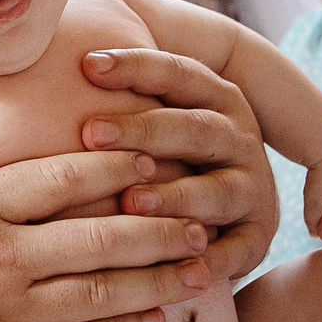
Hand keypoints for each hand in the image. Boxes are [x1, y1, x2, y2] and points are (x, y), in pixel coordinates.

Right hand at [0, 149, 213, 321]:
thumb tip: (11, 170)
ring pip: (98, 289)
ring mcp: (0, 312)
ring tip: (201, 267)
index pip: (59, 177)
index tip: (154, 159)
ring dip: (157, 278)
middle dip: (159, 226)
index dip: (114, 167)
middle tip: (204, 217)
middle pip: (97, 233)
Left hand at [77, 48, 280, 280]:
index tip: (87, 63)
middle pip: (194, 128)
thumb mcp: (154, 116)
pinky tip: (176, 266)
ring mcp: (251, 188)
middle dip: (144, 129)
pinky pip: (236, 251)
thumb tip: (65, 55)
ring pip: (216, 190)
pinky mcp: (256, 238)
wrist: (226, 216)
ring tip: (130, 202)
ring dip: (175, 196)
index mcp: (215, 98)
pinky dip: (210, 261)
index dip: (135, 66)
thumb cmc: (162, 156)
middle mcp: (238, 138)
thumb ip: (119, 90)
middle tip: (90, 132)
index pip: (178, 72)